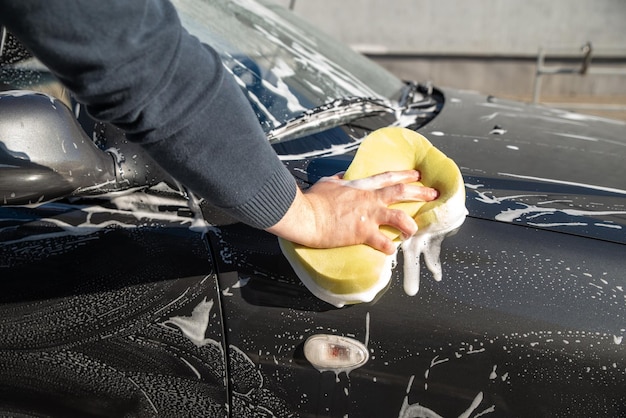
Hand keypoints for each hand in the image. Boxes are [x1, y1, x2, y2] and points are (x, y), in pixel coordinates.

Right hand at [266, 170, 437, 253]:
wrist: (306, 215)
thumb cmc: (313, 200)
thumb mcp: (327, 183)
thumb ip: (338, 179)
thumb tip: (340, 176)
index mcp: (360, 187)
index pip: (388, 177)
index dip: (405, 175)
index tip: (417, 175)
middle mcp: (369, 200)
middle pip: (401, 193)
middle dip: (420, 193)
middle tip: (433, 195)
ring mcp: (368, 216)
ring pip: (400, 218)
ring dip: (411, 225)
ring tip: (415, 230)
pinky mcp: (363, 233)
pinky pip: (384, 243)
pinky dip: (390, 248)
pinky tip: (392, 251)